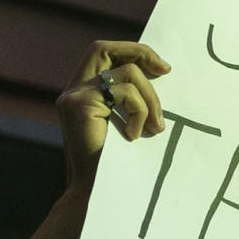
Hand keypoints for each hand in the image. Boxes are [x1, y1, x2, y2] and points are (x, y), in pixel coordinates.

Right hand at [58, 40, 169, 184]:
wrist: (101, 190)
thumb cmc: (122, 161)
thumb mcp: (128, 122)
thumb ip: (131, 98)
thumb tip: (162, 72)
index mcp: (83, 94)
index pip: (103, 54)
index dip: (132, 52)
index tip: (163, 68)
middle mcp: (72, 91)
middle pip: (102, 48)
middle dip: (138, 52)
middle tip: (166, 70)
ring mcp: (73, 97)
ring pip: (128, 74)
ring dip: (151, 99)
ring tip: (155, 127)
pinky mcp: (79, 105)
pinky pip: (127, 93)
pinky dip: (141, 112)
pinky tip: (136, 135)